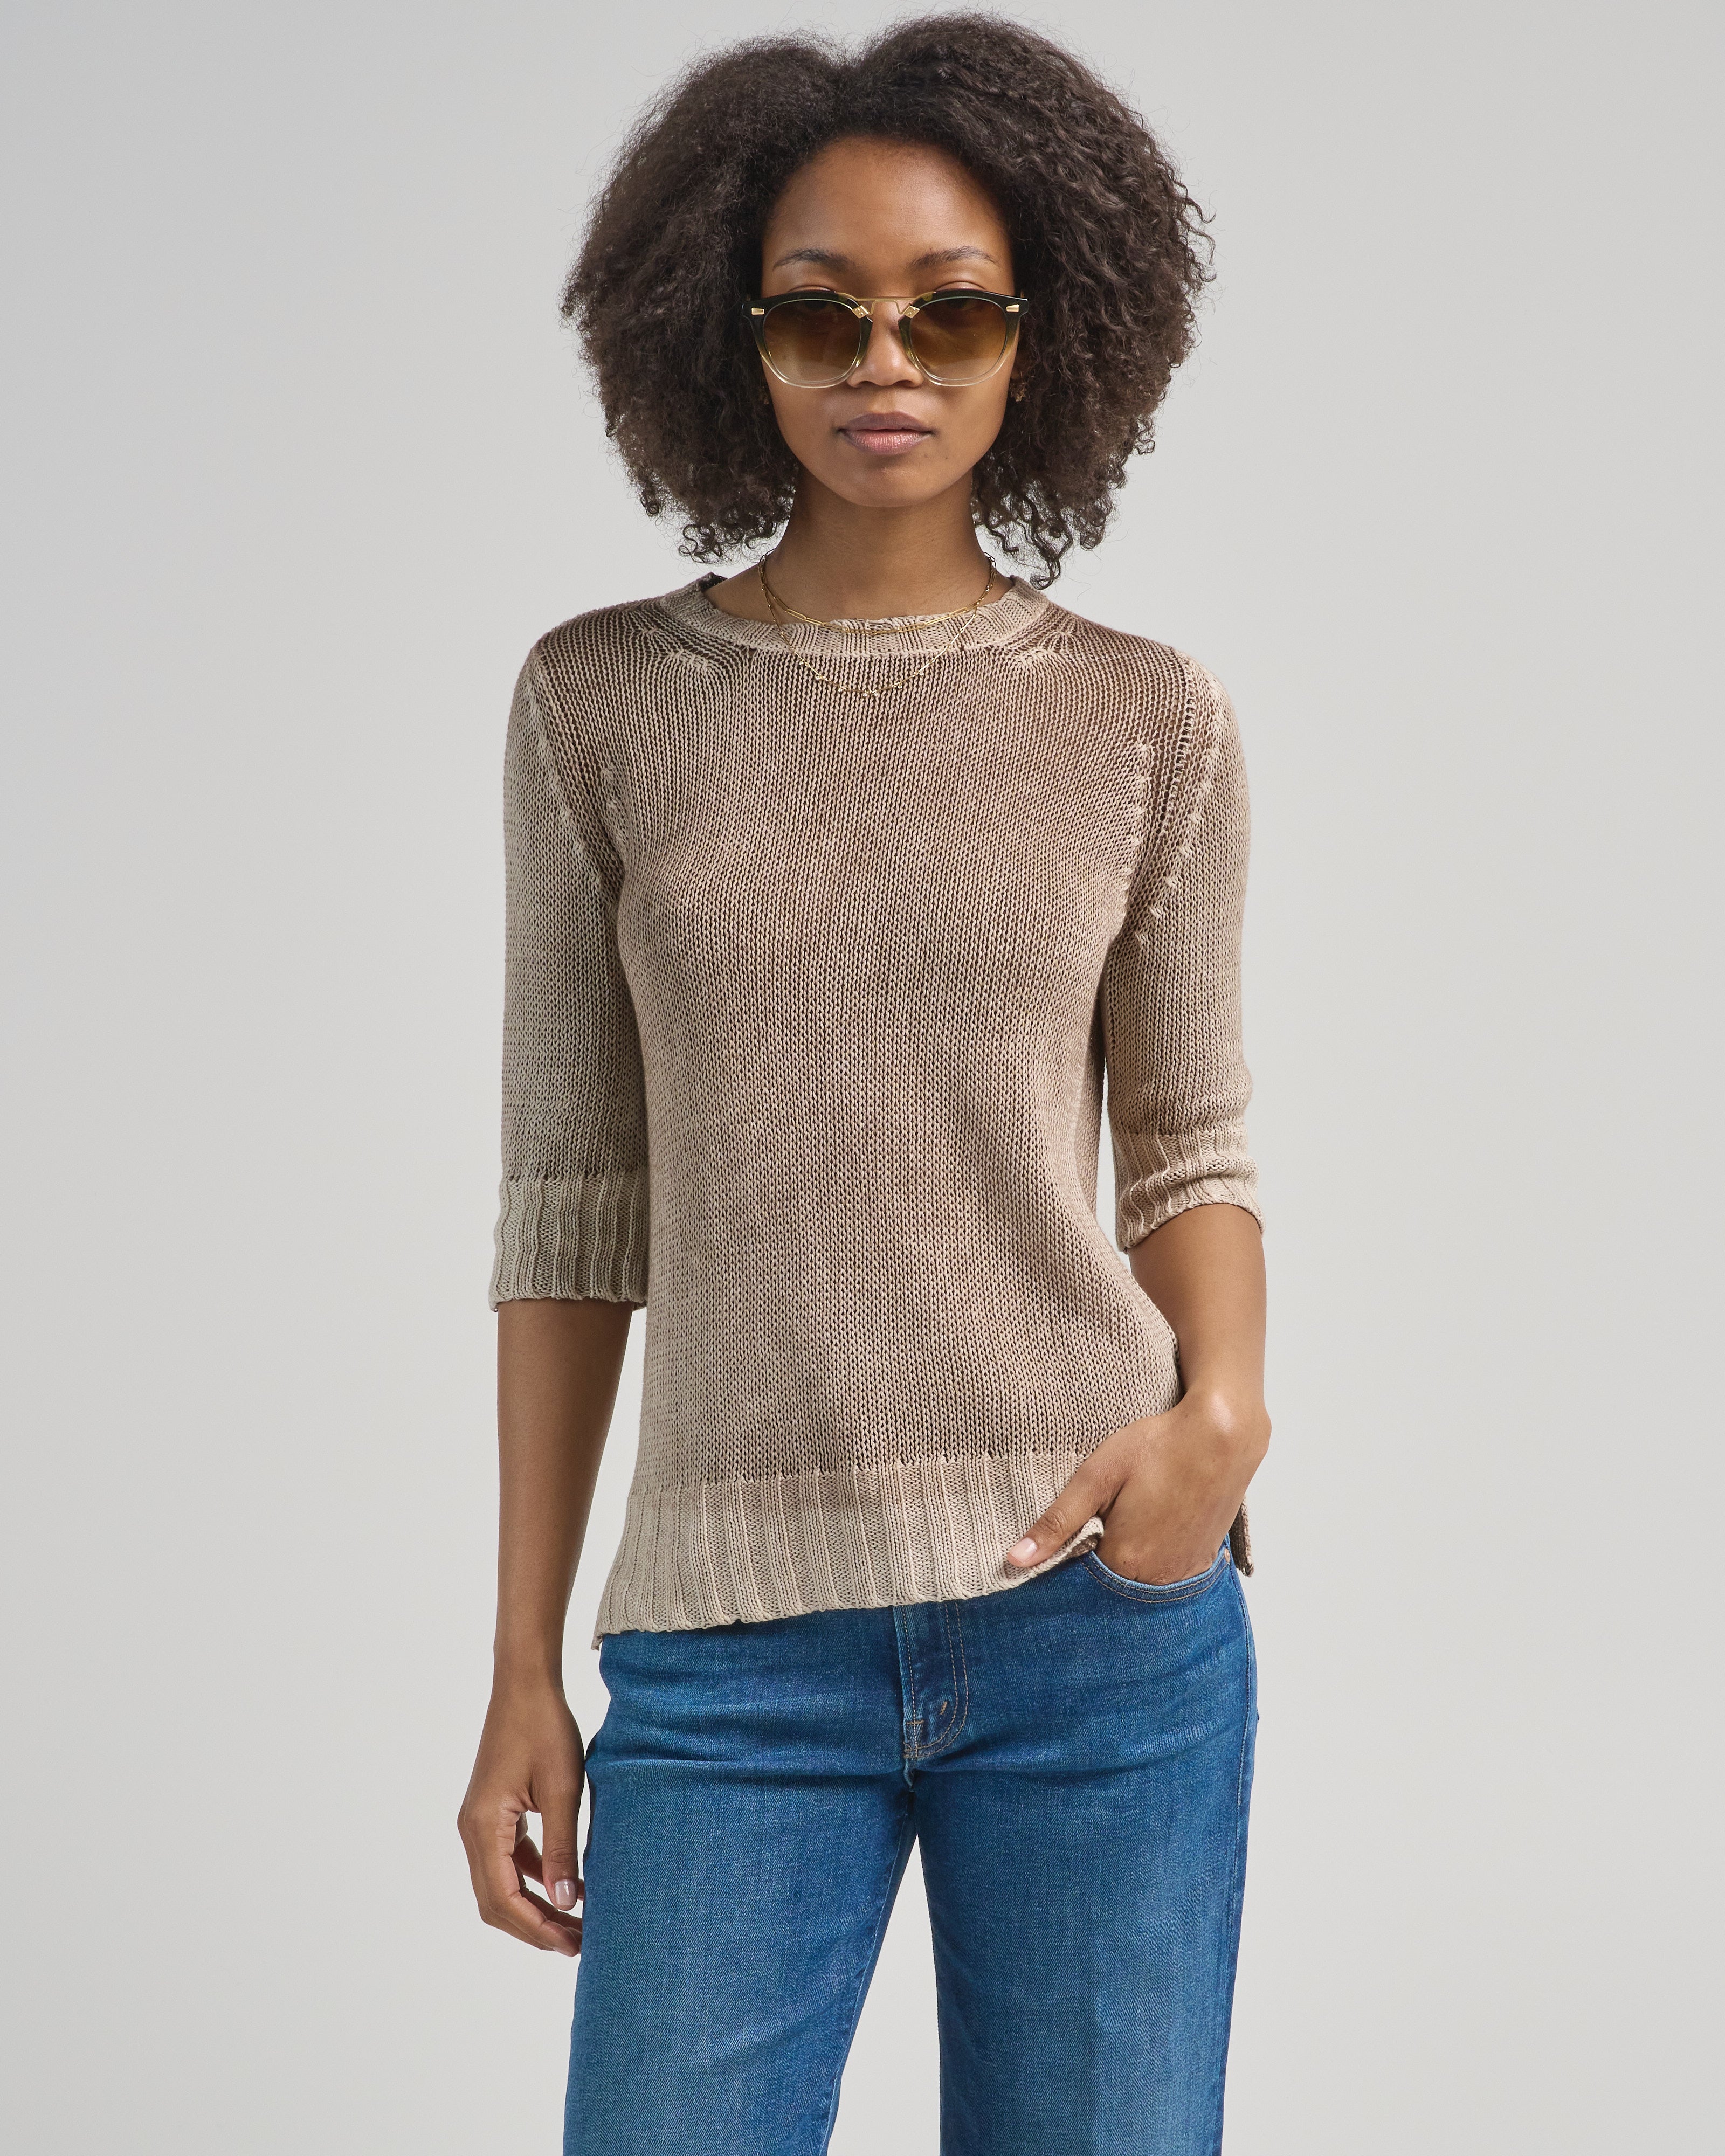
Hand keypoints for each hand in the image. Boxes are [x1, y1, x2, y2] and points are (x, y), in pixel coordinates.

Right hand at [458, 1677, 585, 1956]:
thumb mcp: (562, 1789)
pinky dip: (535, 1878)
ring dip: (536, 1906)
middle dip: (535, 1926)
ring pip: (502, 1883)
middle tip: (578, 1943)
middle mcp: (473, 1830)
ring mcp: (481, 1822)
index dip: (536, 1928)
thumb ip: (561, 1848)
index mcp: (483, 1826)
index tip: (571, 1944)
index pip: (502, 1898)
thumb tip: (566, 1903)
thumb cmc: (545, 1728)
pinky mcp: (494, 1813)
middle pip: (496, 1900)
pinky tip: (568, 1885)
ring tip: (577, 1923)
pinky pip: (510, 1859)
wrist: (526, 1685)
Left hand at [1006, 1391, 1269, 1584]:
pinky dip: (1150, 1565)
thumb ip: (1057, 1522)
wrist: (1223, 1435)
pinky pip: (1166, 1578)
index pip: (1077, 1587)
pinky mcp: (1202, 1562)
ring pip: (1138, 1586)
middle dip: (1093, 1570)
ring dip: (1123, 1568)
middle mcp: (1156, 1579)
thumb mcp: (1097, 1477)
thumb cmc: (1157, 1448)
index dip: (1064, 1566)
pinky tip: (1147, 1532)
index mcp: (1125, 1561)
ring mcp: (1183, 1573)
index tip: (1059, 1546)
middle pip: (1110, 1591)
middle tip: (1096, 1527)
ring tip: (1123, 1526)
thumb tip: (1014, 1560)